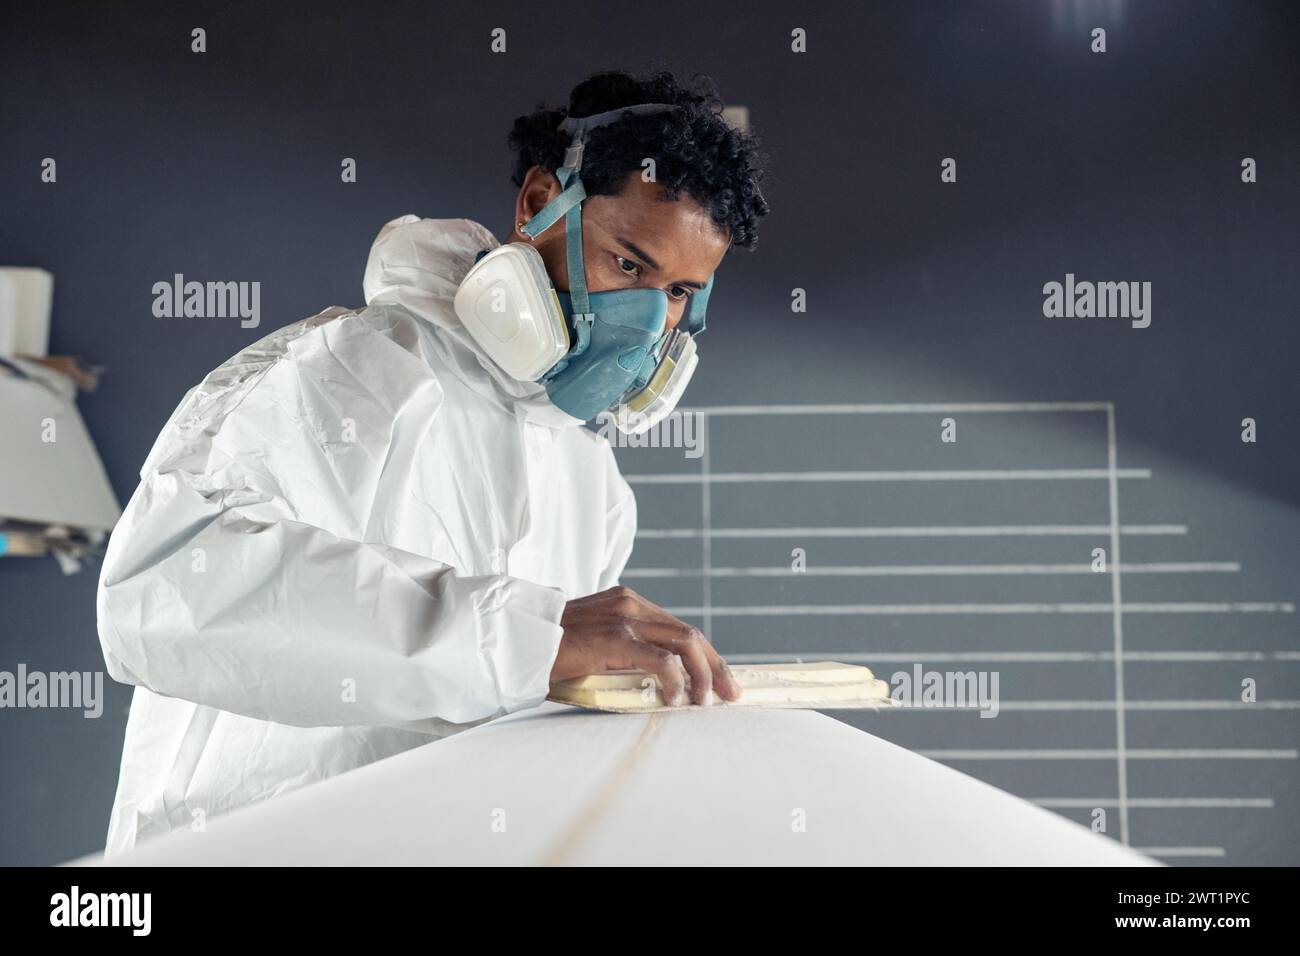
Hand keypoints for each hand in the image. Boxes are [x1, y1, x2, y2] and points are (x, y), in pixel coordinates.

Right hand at [550, 585, 742, 705]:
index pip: (678, 627)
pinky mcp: (616, 638)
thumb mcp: (594, 641)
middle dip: (716, 665)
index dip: (704, 654)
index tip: (719, 677)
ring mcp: (625, 618)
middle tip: (730, 693)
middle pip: (690, 633)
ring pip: (685, 643)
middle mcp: (631, 604)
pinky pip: (661, 660)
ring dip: (704, 674)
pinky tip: (675, 698)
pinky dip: (675, 681)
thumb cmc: (550, 648)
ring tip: (706, 701)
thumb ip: (622, 649)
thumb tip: (651, 680)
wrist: (517, 638)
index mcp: (628, 601)